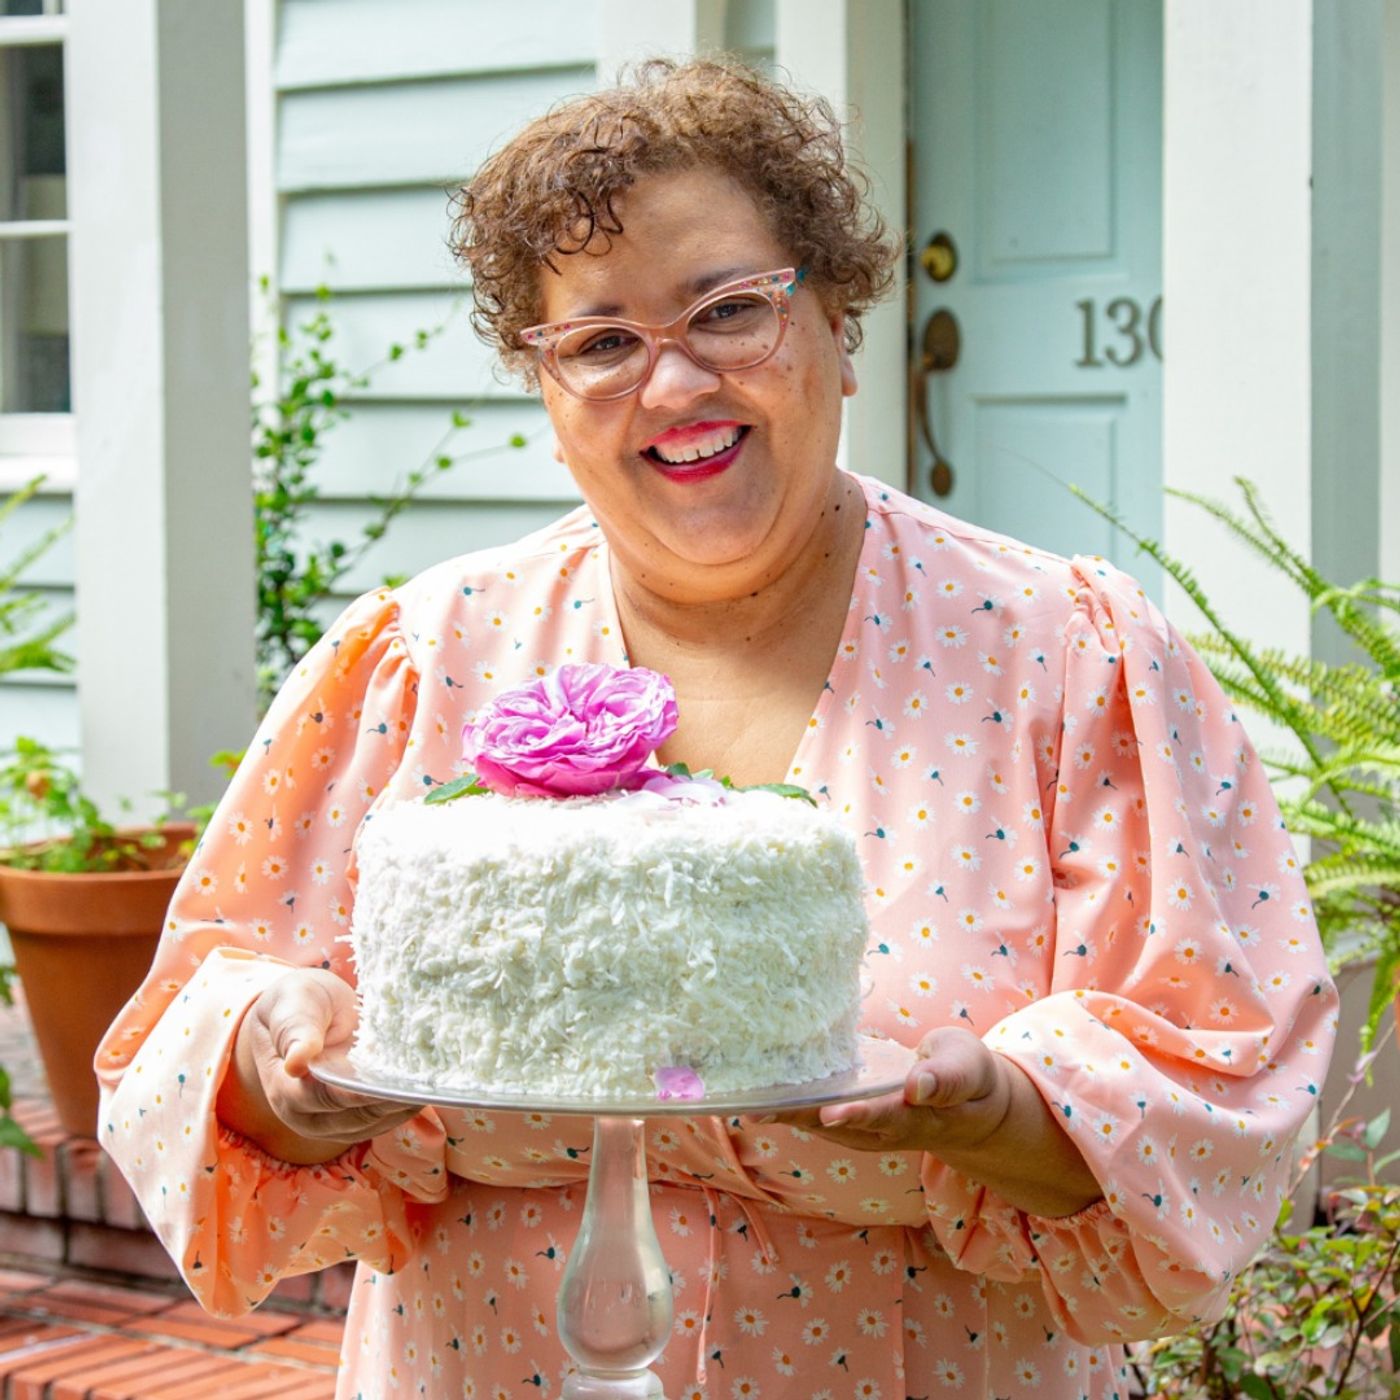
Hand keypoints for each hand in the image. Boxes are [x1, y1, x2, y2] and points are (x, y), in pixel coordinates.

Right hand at [216, 968, 422, 1164]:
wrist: (306, 1012)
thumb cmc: (297, 1003)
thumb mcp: (291, 1004)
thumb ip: (293, 1029)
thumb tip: (296, 1062)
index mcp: (285, 1090)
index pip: (322, 1098)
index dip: (354, 1093)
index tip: (387, 1082)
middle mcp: (308, 1116)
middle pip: (356, 1116)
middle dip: (390, 1101)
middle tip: (426, 1083)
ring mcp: (335, 1122)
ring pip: (376, 1121)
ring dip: (404, 1105)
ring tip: (435, 1083)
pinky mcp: (359, 1118)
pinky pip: (386, 1117)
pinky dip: (407, 1103)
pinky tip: (428, 1084)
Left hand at [754, 1027, 1012, 1154]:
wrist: (967, 1103)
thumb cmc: (969, 1077)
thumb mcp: (969, 1069)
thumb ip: (946, 1078)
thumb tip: (918, 1085)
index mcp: (918, 1115)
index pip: (885, 1116)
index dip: (857, 1114)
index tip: (829, 1111)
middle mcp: (884, 1128)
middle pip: (837, 1126)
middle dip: (798, 1117)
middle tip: (755, 1108)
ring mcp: (866, 1126)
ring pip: (820, 1123)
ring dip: (784, 1114)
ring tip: (745, 1100)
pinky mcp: (853, 1113)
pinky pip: (817, 1110)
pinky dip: (789, 1102)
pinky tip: (760, 1088)